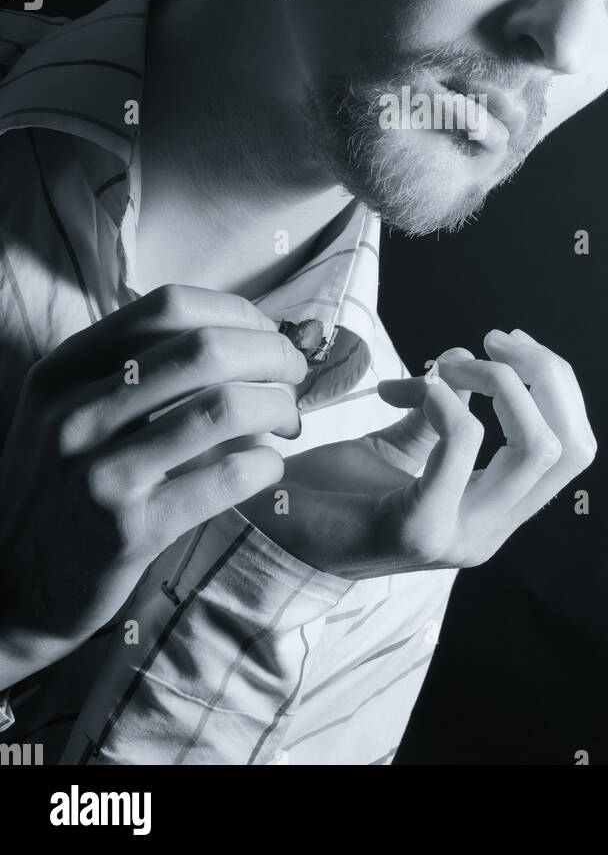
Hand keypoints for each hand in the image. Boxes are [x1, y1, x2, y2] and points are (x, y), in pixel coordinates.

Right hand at [0, 284, 306, 685]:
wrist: (11, 587)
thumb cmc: (62, 489)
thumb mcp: (72, 412)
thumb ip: (138, 371)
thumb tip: (246, 334)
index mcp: (65, 370)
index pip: (168, 306)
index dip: (236, 312)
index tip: (265, 333)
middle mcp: (75, 413)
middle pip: (206, 349)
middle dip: (271, 355)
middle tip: (293, 375)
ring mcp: (100, 472)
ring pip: (223, 407)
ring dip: (278, 406)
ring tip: (287, 420)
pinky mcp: (130, 531)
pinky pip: (225, 477)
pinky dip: (265, 463)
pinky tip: (268, 466)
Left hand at [240, 328, 595, 577]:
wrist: (264, 528)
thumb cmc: (331, 489)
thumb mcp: (402, 442)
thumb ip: (445, 409)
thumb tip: (470, 355)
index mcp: (494, 515)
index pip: (574, 449)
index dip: (555, 383)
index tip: (502, 345)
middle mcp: (488, 534)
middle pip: (568, 445)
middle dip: (542, 374)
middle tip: (493, 339)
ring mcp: (459, 537)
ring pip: (535, 445)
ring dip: (498, 381)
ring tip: (448, 361)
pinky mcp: (419, 527)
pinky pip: (462, 438)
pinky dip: (439, 394)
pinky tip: (395, 389)